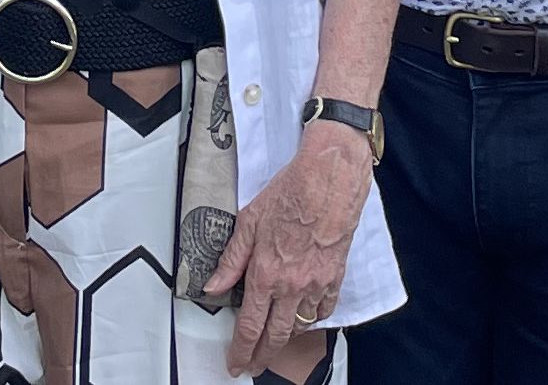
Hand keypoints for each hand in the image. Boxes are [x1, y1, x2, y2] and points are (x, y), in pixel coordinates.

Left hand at [205, 121, 372, 375]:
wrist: (328, 180)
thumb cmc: (288, 194)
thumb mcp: (248, 222)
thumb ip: (230, 260)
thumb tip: (212, 286)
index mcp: (265, 274)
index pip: (250, 325)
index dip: (241, 350)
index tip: (235, 364)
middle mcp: (291, 286)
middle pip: (276, 335)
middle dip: (262, 355)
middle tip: (252, 365)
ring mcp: (316, 284)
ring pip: (300, 326)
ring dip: (286, 339)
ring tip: (274, 343)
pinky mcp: (335, 276)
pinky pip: (324, 309)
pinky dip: (313, 318)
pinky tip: (305, 317)